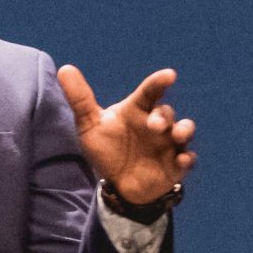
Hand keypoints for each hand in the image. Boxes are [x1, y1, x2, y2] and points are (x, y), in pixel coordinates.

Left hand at [57, 65, 196, 204]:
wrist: (118, 183)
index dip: (159, 82)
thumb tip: (65, 69)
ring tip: (178, 135)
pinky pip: (187, 159)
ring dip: (184, 130)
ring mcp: (168, 143)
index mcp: (138, 110)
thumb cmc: (107, 150)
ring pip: (184, 130)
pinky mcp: (175, 165)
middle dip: (163, 116)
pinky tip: (182, 161)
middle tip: (154, 126)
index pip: (150, 91)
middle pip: (166, 112)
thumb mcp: (89, 126)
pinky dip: (187, 159)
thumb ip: (80, 99)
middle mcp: (157, 124)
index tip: (169, 75)